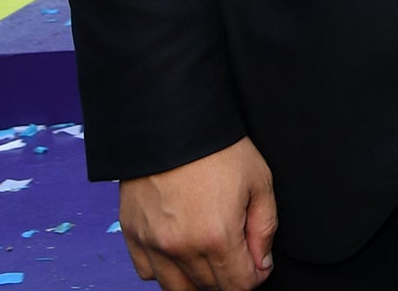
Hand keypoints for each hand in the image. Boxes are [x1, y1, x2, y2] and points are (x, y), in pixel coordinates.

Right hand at [119, 136, 276, 288]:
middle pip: (209, 288)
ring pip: (176, 288)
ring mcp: (153, 244)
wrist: (171, 124)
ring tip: (210, 255)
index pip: (239, 285)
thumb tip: (262, 264)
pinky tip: (180, 250)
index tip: (258, 264)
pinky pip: (148, 272)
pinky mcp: (133, 235)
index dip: (254, 277)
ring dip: (197, 280)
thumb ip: (265, 228)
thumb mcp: (259, 182)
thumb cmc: (219, 149)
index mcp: (217, 236)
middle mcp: (181, 248)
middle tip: (237, 254)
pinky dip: (165, 270)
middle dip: (228, 278)